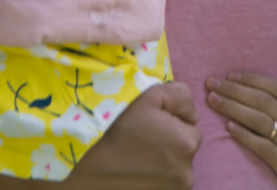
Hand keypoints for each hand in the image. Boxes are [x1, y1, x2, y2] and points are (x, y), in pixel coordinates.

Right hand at [64, 82, 200, 189]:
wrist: (84, 163)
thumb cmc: (116, 125)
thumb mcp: (150, 95)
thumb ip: (180, 97)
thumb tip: (193, 115)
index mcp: (187, 144)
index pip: (190, 129)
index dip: (171, 124)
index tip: (149, 125)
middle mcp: (185, 175)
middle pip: (183, 153)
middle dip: (168, 145)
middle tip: (139, 141)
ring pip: (172, 171)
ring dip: (160, 164)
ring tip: (134, 158)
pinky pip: (161, 185)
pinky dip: (151, 179)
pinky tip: (133, 172)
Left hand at [205, 72, 276, 189]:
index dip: (253, 79)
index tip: (231, 74)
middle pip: (263, 101)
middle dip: (235, 89)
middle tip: (212, 82)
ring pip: (259, 120)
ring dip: (233, 108)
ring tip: (213, 100)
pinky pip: (263, 147)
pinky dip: (245, 136)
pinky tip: (229, 127)